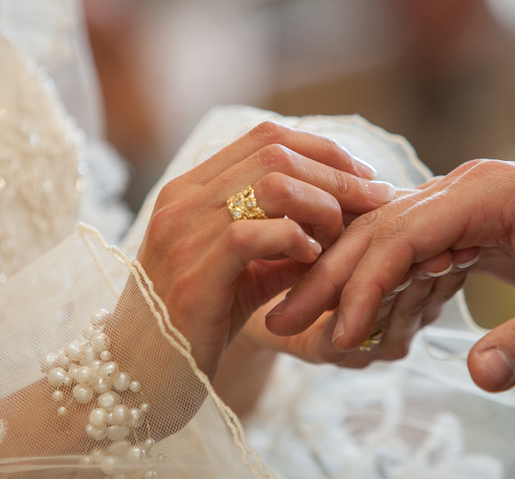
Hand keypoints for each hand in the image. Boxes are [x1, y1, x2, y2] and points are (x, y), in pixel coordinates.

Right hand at [131, 121, 396, 378]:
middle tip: (375, 200)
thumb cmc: (197, 323)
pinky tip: (311, 258)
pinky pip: (255, 235)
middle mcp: (182, 200)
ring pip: (270, 185)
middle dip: (337, 174)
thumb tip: (344, 217)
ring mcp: (183, 234)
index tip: (363, 177)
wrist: (139, 376)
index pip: (265, 137)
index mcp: (190, 188)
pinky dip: (296, 239)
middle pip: (275, 153)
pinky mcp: (194, 275)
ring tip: (338, 234)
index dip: (323, 150)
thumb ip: (284, 240)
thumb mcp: (245, 271)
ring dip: (321, 205)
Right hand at [265, 159, 514, 391]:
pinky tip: (369, 322)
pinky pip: (418, 257)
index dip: (363, 284)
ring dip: (350, 285)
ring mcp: (468, 208)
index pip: (403, 233)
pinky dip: (390, 290)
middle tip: (281, 321)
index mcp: (487, 192)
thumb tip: (476, 377)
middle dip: (330, 278)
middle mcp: (467, 191)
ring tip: (308, 325)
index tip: (335, 333)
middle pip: (381, 231)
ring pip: (391, 243)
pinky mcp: (474, 230)